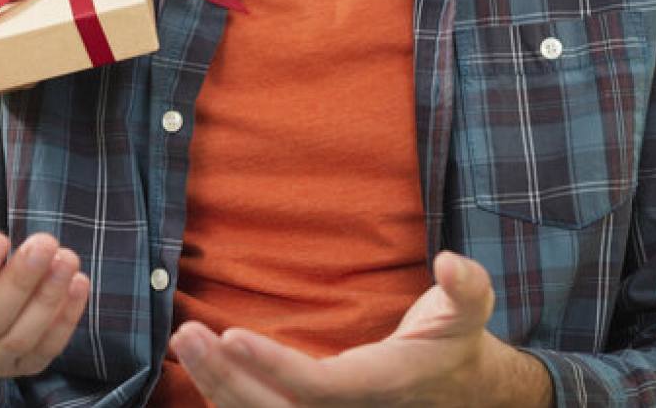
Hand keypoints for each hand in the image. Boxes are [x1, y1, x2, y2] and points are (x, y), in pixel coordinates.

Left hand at [170, 251, 551, 406]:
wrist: (464, 392)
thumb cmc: (457, 343)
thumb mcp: (471, 311)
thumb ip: (466, 286)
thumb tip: (449, 262)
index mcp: (381, 386)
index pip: (318, 387)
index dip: (274, 366)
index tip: (230, 334)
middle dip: (227, 376)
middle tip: (188, 333)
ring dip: (217, 384)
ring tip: (184, 340)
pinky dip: (227, 397)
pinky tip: (198, 365)